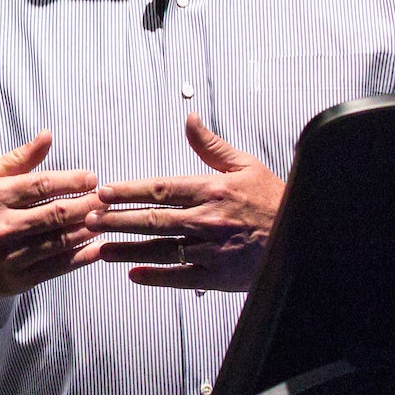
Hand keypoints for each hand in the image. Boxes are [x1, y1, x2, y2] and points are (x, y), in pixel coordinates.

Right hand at [0, 132, 106, 297]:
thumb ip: (19, 159)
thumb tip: (48, 136)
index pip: (42, 185)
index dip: (72, 181)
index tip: (92, 178)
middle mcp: (2, 226)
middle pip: (56, 214)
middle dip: (88, 205)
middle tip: (107, 199)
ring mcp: (10, 255)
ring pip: (60, 241)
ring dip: (89, 230)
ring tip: (106, 219)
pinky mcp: (17, 279)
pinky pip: (57, 267)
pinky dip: (82, 257)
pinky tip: (97, 247)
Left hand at [87, 115, 283, 290]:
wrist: (305, 234)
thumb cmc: (273, 199)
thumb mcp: (246, 165)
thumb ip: (211, 146)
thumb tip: (189, 118)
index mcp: (212, 190)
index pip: (161, 188)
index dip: (129, 190)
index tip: (103, 191)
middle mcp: (208, 219)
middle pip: (153, 219)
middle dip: (117, 219)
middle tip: (89, 219)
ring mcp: (212, 249)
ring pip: (161, 248)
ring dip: (128, 249)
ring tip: (99, 247)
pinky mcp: (219, 274)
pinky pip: (181, 276)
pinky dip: (155, 276)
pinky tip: (132, 274)